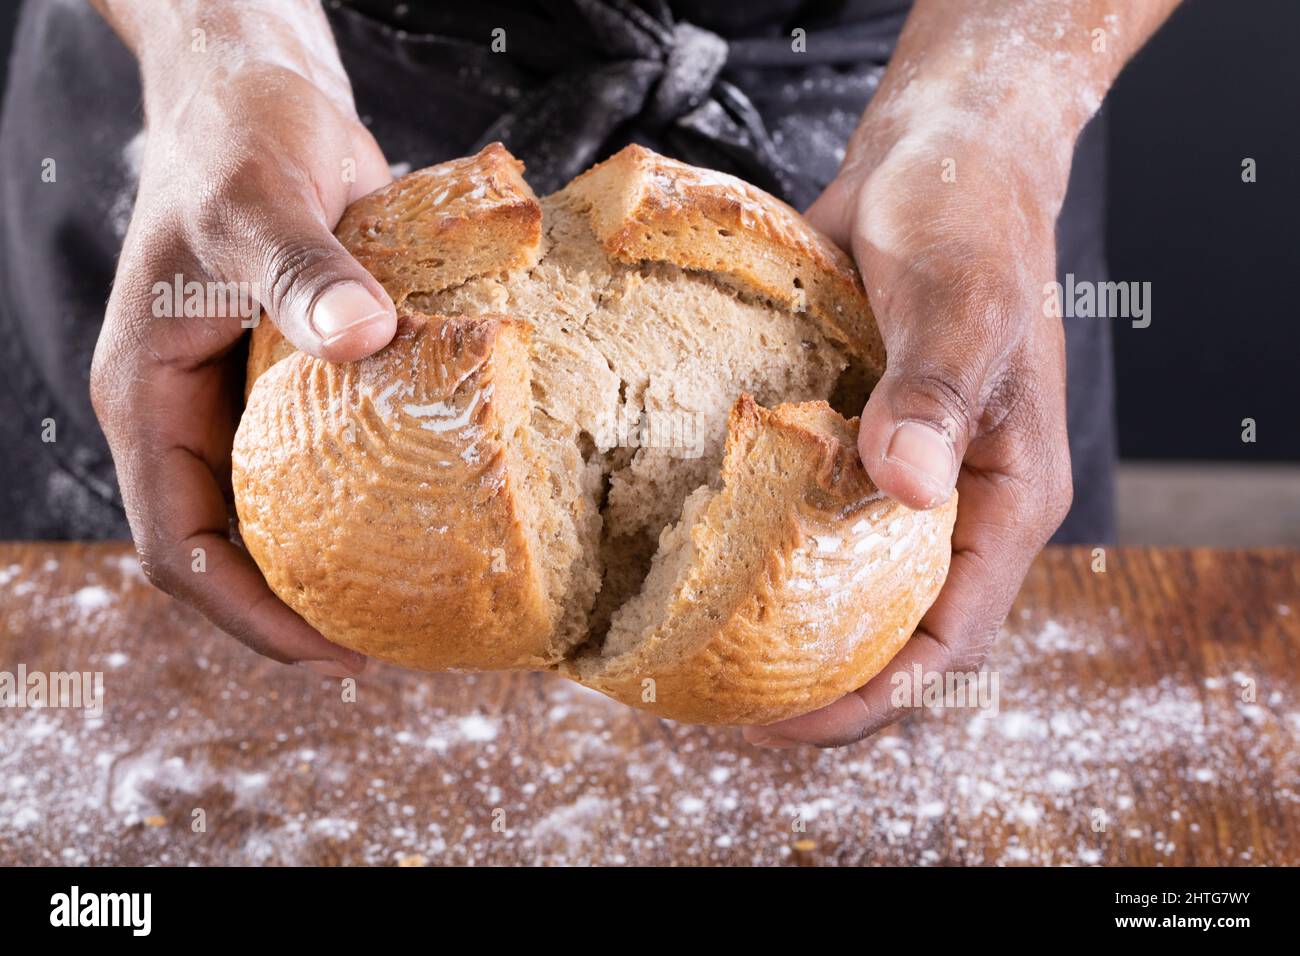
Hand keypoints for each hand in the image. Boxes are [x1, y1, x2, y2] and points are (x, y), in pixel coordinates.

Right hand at [90, 21, 393, 674]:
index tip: (332, 650)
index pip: (178, 547)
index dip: (246, 614)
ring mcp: (248, 402)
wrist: (266, 100)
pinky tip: (440, 511)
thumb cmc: (236, 146)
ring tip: (422, 600)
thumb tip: (362, 338)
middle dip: (300, 609)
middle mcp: (195, 417)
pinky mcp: (305, 379)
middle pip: (234, 550)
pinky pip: (333, 461)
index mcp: (150, 402)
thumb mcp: (252, 205)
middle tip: (393, 643)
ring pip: (284, 514)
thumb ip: (299, 272)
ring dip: (339, 562)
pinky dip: (374, 497)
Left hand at [746, 91, 1074, 747]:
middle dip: (814, 679)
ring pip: (839, 579)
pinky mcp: (842, 437)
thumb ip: (934, 392)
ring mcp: (892, 473)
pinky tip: (683, 554)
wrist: (932, 156)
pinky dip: (752, 543)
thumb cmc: (969, 221)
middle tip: (717, 700)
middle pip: (889, 627)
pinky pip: (800, 510)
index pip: (951, 633)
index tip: (789, 721)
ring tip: (686, 649)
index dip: (877, 693)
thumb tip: (904, 485)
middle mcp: (948, 501)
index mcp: (1003, 496)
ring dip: (775, 623)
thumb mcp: (961, 303)